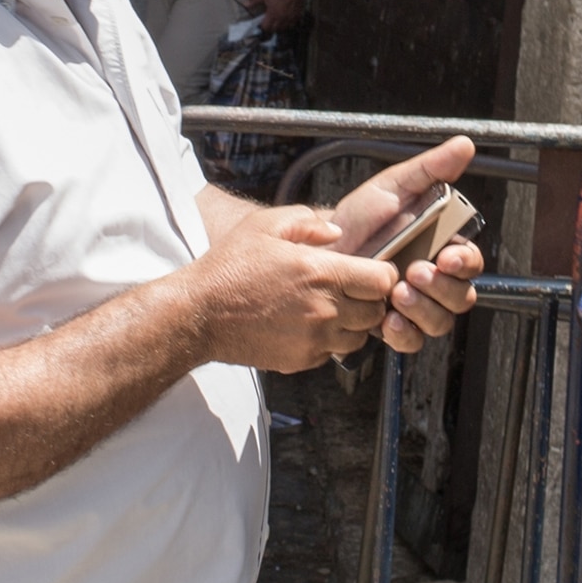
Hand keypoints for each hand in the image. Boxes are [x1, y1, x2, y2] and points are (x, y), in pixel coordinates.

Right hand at [192, 203, 393, 373]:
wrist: (198, 315)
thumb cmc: (231, 266)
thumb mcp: (266, 225)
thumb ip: (308, 222)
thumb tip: (336, 232)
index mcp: (322, 273)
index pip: (383, 280)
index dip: (382, 274)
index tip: (368, 270)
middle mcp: (324, 310)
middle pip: (377, 311)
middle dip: (370, 300)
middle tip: (351, 289)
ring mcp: (313, 340)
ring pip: (360, 337)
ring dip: (353, 324)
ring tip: (330, 308)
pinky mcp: (301, 360)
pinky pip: (333, 353)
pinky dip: (329, 342)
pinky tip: (308, 325)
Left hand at [257, 0, 304, 31]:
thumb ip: (254, 0)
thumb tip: (244, 4)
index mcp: (273, 14)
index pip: (266, 27)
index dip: (262, 28)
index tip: (260, 25)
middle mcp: (282, 18)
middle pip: (275, 29)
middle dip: (270, 28)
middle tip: (268, 24)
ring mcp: (290, 17)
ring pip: (284, 28)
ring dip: (279, 27)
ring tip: (276, 23)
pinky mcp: (297, 14)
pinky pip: (292, 24)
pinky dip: (288, 24)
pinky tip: (287, 20)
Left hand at [315, 137, 484, 351]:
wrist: (319, 249)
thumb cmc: (359, 219)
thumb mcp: (392, 188)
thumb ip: (430, 169)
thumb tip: (463, 145)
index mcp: (441, 247)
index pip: (470, 261)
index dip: (466, 261)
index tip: (449, 256)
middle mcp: (433, 279)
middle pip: (461, 296)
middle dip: (443, 288)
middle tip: (415, 272)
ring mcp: (415, 306)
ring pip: (441, 322)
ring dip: (425, 311)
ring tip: (397, 294)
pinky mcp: (392, 326)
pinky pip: (411, 341)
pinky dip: (404, 334)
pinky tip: (387, 320)